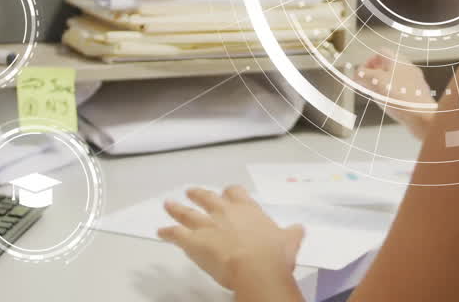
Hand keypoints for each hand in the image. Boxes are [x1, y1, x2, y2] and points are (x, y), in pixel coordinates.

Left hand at [159, 186, 303, 297]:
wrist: (256, 266)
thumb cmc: (274, 253)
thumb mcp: (289, 240)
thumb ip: (291, 233)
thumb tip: (298, 229)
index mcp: (247, 209)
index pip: (235, 192)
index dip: (229, 192)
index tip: (227, 193)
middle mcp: (225, 212)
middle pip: (207, 197)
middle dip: (198, 194)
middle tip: (190, 191)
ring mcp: (207, 225)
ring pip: (187, 212)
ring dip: (177, 208)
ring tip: (168, 204)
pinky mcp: (192, 241)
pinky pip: (176, 234)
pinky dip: (167, 232)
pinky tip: (160, 232)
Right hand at [355, 53, 436, 139]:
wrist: (423, 117)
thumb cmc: (402, 98)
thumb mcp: (376, 82)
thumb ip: (364, 75)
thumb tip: (357, 73)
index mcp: (399, 61)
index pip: (380, 53)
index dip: (368, 62)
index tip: (362, 74)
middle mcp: (408, 68)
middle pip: (387, 66)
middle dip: (374, 75)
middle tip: (367, 85)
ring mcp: (414, 82)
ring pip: (393, 79)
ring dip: (382, 86)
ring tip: (377, 96)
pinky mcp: (417, 95)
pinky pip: (401, 91)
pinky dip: (392, 95)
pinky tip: (389, 105)